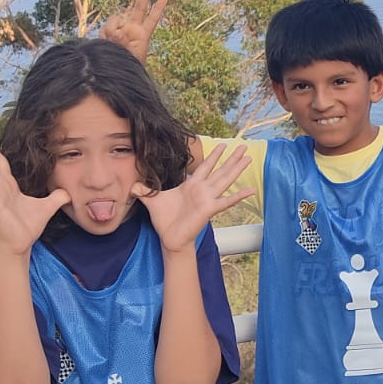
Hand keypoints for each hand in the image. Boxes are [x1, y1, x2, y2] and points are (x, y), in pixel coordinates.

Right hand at [102, 0, 167, 62]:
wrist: (113, 71)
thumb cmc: (127, 66)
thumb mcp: (131, 56)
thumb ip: (124, 41)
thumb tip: (118, 31)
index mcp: (143, 35)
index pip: (152, 19)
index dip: (158, 9)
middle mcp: (132, 29)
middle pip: (138, 9)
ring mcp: (120, 29)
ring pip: (115, 20)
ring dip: (114, 30)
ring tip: (115, 44)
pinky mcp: (108, 32)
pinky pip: (105, 28)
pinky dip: (106, 35)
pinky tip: (108, 42)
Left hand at [135, 144, 254, 252]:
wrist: (170, 238)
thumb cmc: (164, 220)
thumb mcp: (152, 200)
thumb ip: (144, 190)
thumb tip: (131, 185)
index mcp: (191, 185)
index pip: (205, 167)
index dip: (213, 156)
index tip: (222, 145)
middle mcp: (203, 190)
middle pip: (220, 170)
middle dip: (231, 158)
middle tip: (243, 147)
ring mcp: (208, 198)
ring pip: (226, 180)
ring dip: (237, 169)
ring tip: (249, 159)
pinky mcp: (210, 209)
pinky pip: (227, 201)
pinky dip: (239, 196)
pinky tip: (251, 190)